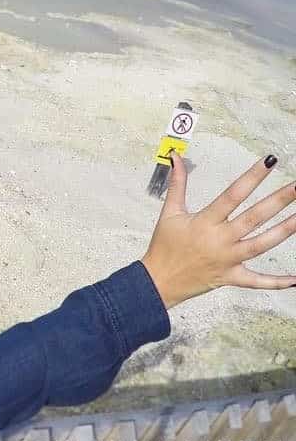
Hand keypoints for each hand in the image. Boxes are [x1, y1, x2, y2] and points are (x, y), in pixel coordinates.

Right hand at [141, 153, 295, 308]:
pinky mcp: (231, 277)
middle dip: (278, 201)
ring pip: (261, 245)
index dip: (251, 177)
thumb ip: (177, 184)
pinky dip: (276, 282)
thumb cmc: (163, 246)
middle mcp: (219, 240)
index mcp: (204, 222)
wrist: (158, 281)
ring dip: (284, 231)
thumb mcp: (169, 212)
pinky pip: (257, 281)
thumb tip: (176, 158)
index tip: (268, 161)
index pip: (232, 195)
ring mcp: (228, 260)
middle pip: (254, 218)